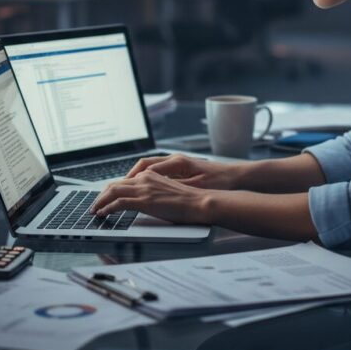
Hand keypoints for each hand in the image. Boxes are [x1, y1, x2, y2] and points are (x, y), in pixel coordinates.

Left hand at [89, 169, 209, 223]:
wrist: (200, 202)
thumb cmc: (189, 200)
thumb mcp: (168, 191)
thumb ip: (154, 192)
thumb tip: (145, 202)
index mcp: (151, 175)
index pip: (125, 180)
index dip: (112, 190)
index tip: (105, 198)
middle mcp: (145, 178)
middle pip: (115, 184)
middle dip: (102, 195)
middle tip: (95, 204)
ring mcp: (144, 188)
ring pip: (113, 191)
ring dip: (100, 201)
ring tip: (94, 210)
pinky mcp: (144, 200)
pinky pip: (118, 202)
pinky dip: (107, 207)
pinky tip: (102, 213)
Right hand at [124, 153, 240, 189]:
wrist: (236, 177)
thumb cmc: (219, 181)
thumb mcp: (196, 187)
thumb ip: (173, 186)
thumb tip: (152, 187)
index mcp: (177, 163)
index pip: (146, 168)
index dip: (131, 179)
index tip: (118, 189)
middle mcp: (175, 160)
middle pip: (144, 165)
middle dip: (128, 177)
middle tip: (114, 189)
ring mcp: (178, 163)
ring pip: (150, 167)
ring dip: (136, 177)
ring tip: (124, 189)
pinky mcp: (182, 168)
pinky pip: (158, 171)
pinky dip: (147, 178)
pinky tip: (143, 188)